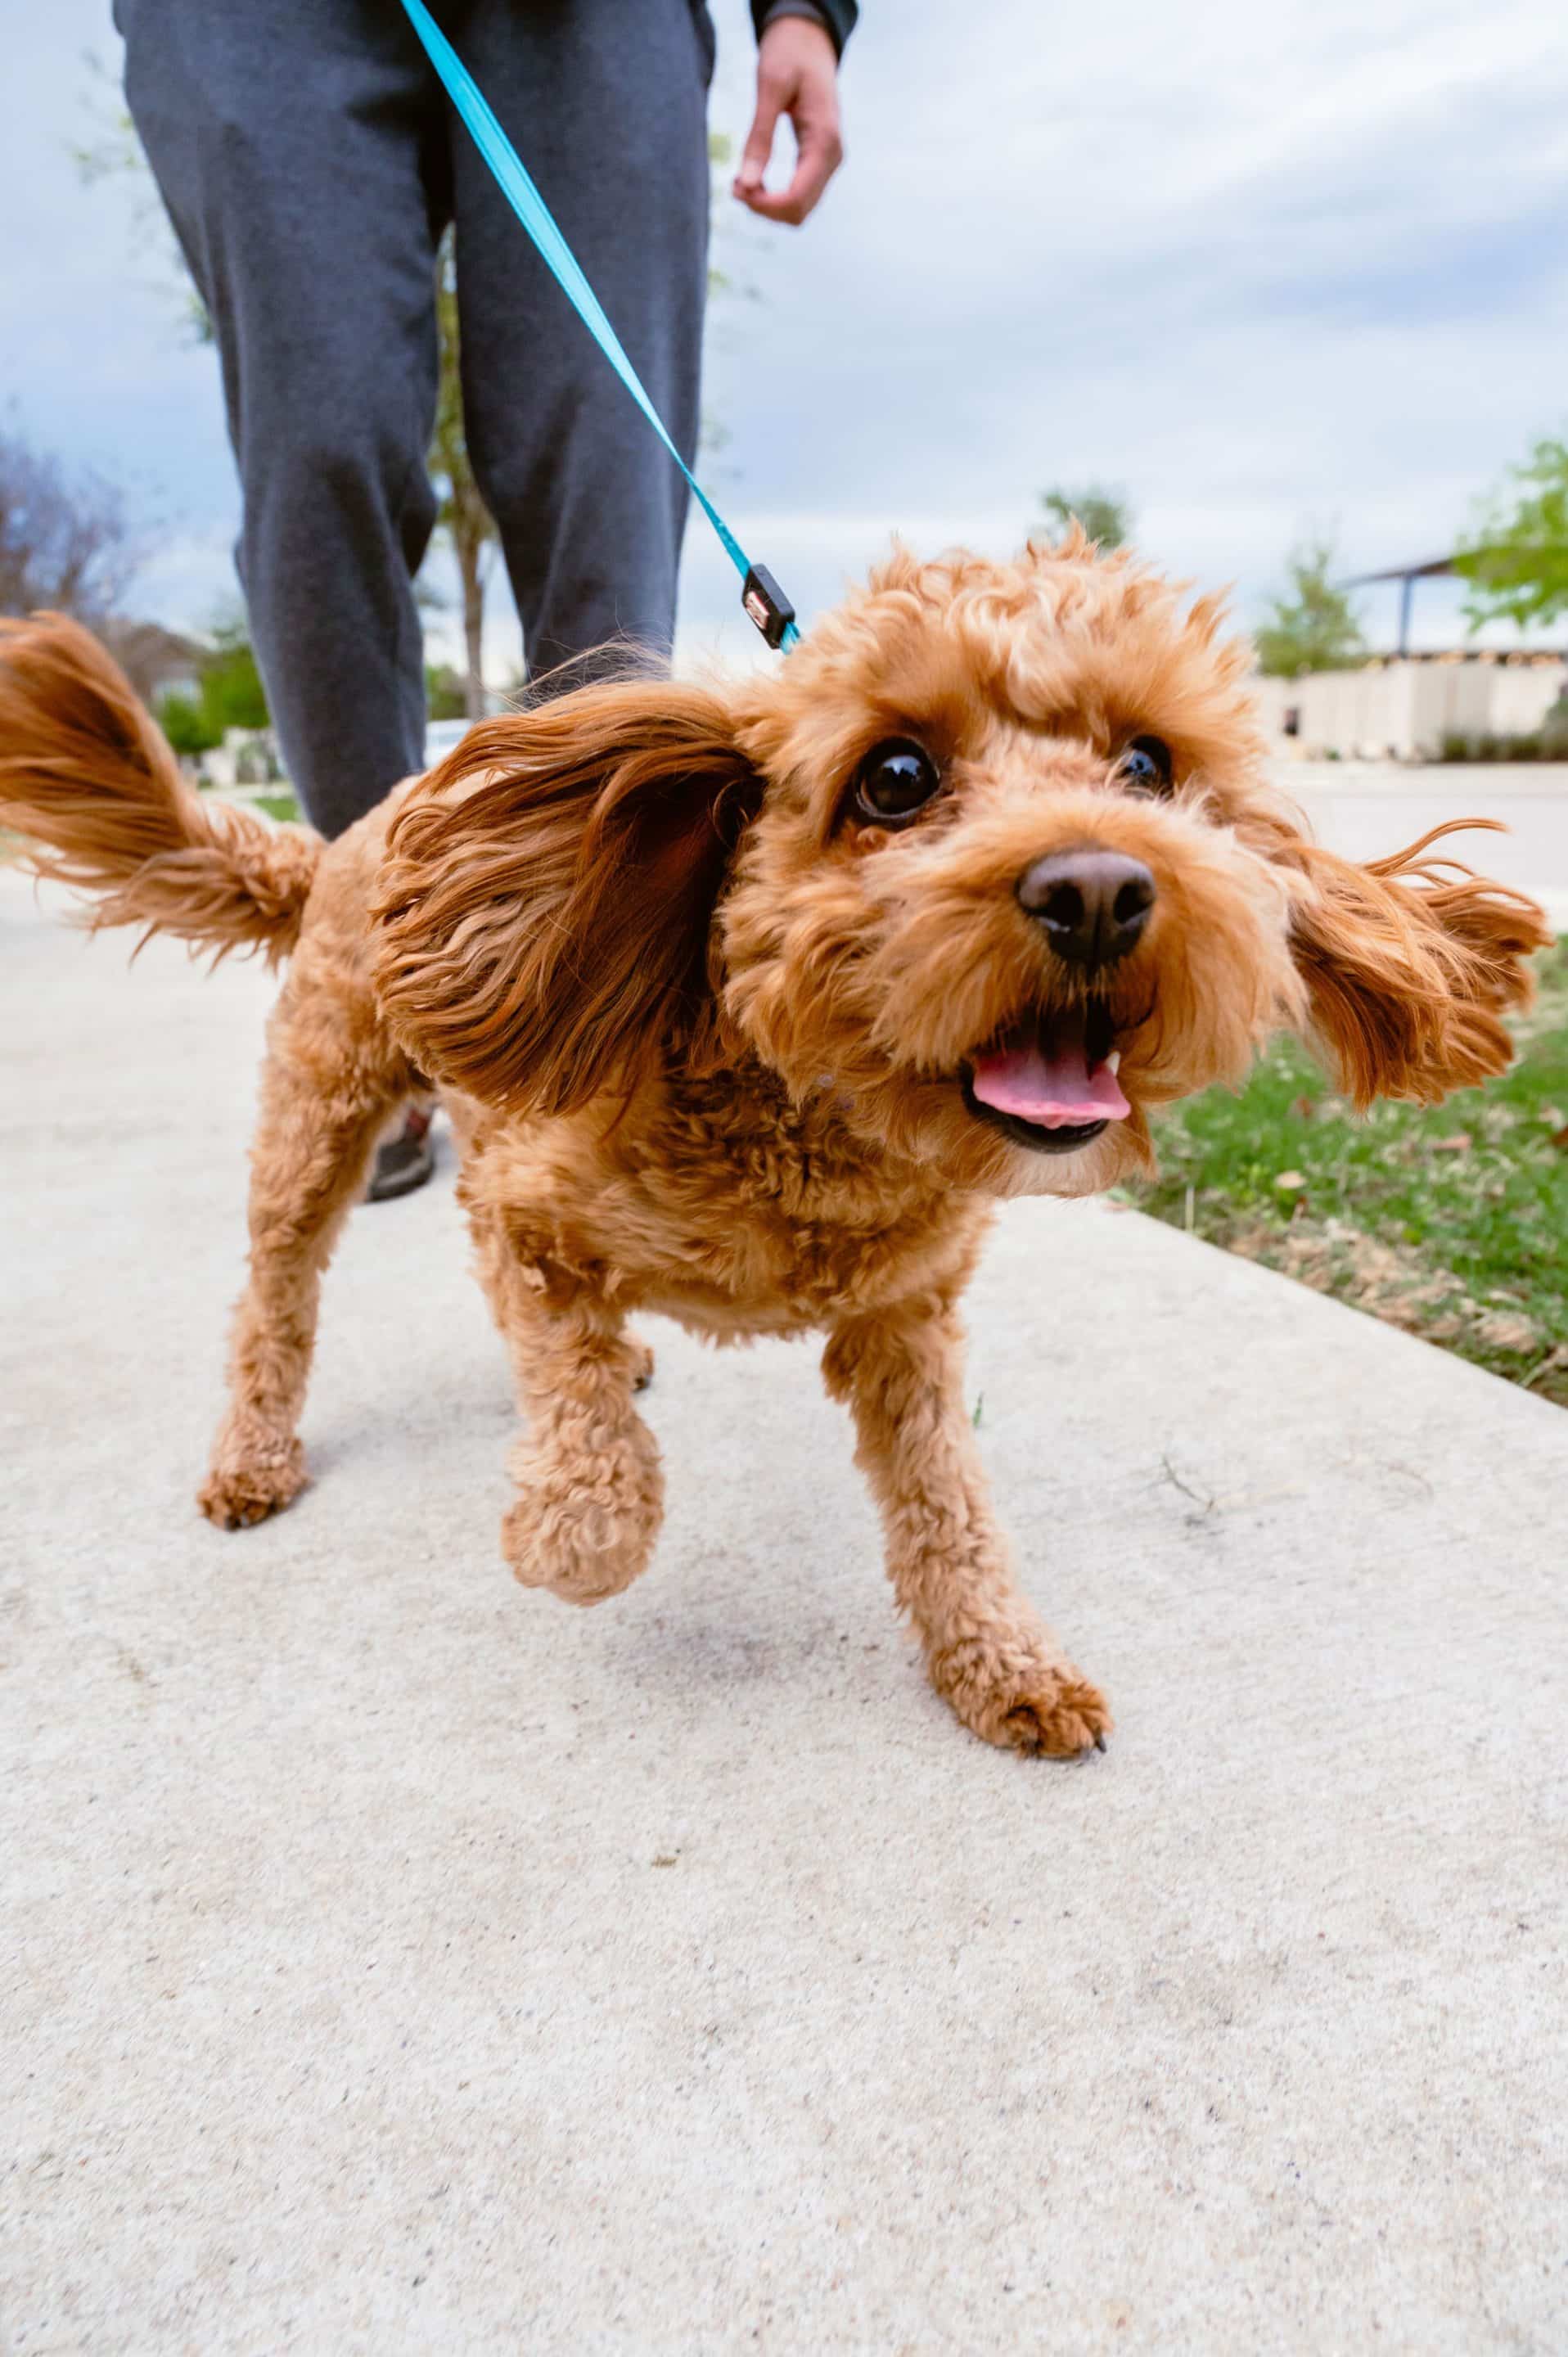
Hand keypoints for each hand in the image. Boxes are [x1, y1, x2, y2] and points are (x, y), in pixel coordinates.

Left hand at [734, 16, 844, 227]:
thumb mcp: (770, 89)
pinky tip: (752, 180)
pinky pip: (798, 196)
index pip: (797, 198)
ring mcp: (828, 162)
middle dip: (763, 207)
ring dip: (767, 206)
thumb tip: (746, 184)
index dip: (764, 205)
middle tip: (733, 184)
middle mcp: (832, 158)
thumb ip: (759, 136)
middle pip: (799, 212)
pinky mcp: (818, 162)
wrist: (809, 40)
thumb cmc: (789, 55)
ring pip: (799, 210)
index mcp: (824, 141)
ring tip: (740, 182)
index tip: (735, 187)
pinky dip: (774, 197)